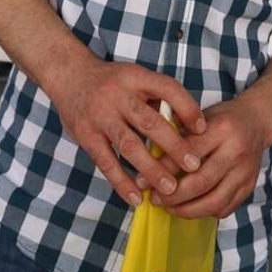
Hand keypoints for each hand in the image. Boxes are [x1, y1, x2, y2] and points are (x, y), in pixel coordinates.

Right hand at [48, 58, 206, 207]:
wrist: (68, 74)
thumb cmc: (112, 81)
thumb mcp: (135, 78)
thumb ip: (157, 98)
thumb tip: (188, 126)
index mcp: (136, 77)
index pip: (167, 89)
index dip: (187, 108)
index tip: (203, 129)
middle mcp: (118, 95)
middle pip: (149, 122)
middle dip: (174, 146)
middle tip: (194, 166)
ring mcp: (100, 116)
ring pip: (129, 145)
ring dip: (151, 169)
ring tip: (170, 189)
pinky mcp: (86, 135)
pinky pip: (106, 162)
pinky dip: (121, 181)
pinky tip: (135, 197)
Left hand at [155, 100, 268, 219]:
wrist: (257, 121)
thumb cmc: (222, 119)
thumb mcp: (199, 117)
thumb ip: (177, 134)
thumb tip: (148, 161)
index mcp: (221, 128)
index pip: (187, 152)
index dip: (162, 169)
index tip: (143, 181)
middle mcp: (236, 151)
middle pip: (201, 182)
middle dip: (174, 196)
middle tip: (156, 199)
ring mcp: (245, 171)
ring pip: (214, 201)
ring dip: (188, 210)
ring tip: (170, 208)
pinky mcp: (249, 186)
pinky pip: (225, 208)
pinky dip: (205, 212)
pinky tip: (190, 208)